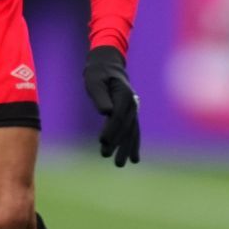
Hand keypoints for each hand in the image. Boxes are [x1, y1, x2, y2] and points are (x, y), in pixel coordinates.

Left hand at [82, 45, 140, 166]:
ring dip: (127, 148)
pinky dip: (134, 145)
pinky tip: (134, 159)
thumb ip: (100, 96)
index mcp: (124, 94)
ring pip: (132, 131)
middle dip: (118, 143)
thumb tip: (107, 112)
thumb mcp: (94, 81)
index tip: (102, 142)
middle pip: (126, 127)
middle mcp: (132, 103)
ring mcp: (133, 109)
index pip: (118, 115)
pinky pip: (133, 131)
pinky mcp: (130, 114)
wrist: (108, 64)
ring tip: (119, 164)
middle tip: (108, 157)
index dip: (111, 129)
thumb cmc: (98, 72)